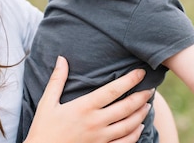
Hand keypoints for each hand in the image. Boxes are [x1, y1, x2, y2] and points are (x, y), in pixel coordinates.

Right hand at [25, 56, 151, 142]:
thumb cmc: (43, 129)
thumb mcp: (47, 103)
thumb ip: (57, 80)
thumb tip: (62, 58)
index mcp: (84, 107)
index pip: (113, 90)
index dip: (129, 80)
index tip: (140, 72)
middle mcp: (95, 122)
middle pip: (126, 107)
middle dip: (141, 96)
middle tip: (151, 88)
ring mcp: (100, 139)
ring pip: (129, 126)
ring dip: (141, 114)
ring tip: (147, 104)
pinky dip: (135, 135)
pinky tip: (139, 127)